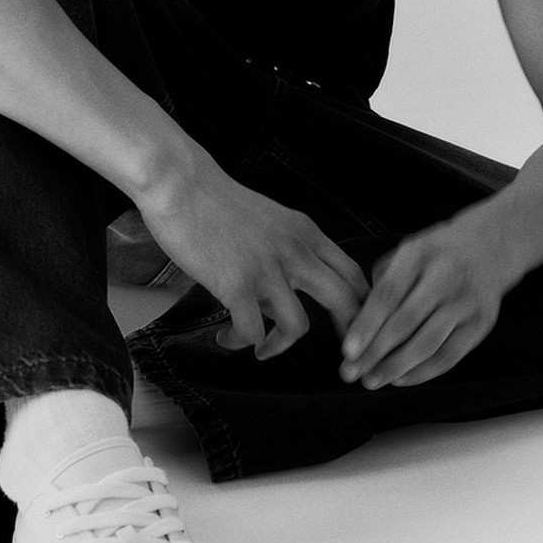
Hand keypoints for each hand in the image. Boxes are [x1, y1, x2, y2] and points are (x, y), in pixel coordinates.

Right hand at [137, 151, 368, 360]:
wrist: (180, 183)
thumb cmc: (216, 201)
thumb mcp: (269, 221)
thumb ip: (285, 255)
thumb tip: (281, 301)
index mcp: (306, 232)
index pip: (354, 274)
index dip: (362, 308)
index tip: (354, 330)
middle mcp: (295, 250)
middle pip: (345, 302)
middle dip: (347, 338)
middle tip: (335, 359)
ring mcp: (267, 268)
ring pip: (298, 327)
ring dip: (279, 347)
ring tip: (261, 348)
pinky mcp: (237, 285)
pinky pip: (252, 332)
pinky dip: (240, 343)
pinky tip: (226, 338)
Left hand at [339, 216, 510, 389]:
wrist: (489, 248)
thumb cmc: (437, 253)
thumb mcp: (407, 251)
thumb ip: (383, 282)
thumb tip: (359, 322)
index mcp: (419, 254)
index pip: (388, 294)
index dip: (366, 324)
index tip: (347, 350)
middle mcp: (445, 277)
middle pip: (405, 322)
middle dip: (375, 352)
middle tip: (351, 372)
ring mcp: (466, 302)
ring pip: (427, 344)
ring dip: (396, 367)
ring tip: (372, 380)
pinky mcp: (481, 324)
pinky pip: (449, 356)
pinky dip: (423, 373)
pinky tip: (401, 379)